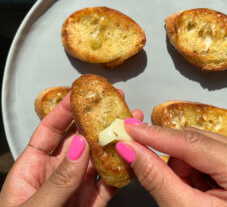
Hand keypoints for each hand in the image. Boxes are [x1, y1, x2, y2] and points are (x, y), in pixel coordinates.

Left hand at [0, 91, 142, 206]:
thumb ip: (58, 179)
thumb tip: (80, 146)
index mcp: (31, 170)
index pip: (49, 132)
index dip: (64, 111)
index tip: (80, 95)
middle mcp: (56, 174)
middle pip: (79, 141)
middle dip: (96, 122)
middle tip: (114, 105)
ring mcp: (75, 188)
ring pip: (97, 161)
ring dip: (113, 143)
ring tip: (130, 126)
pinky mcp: (90, 203)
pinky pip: (107, 184)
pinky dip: (120, 172)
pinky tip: (131, 159)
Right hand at [116, 121, 226, 206]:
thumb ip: (157, 178)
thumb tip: (132, 149)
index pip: (193, 144)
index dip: (157, 135)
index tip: (131, 129)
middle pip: (195, 141)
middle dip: (173, 161)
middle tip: (155, 171)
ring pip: (197, 144)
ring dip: (183, 167)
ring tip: (190, 193)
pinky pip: (204, 150)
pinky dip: (191, 167)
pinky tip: (197, 187)